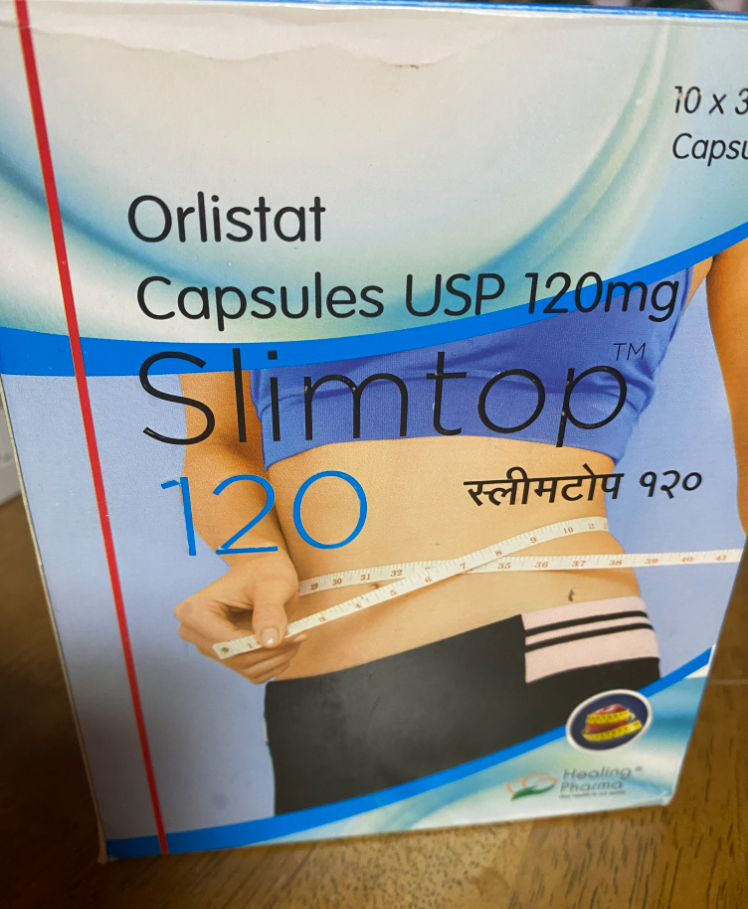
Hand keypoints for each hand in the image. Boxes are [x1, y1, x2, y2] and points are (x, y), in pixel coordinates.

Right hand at [175, 552, 305, 682]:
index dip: (262, 644)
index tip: (295, 635)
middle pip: (236, 659)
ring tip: (295, 635)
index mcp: (194, 612)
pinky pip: (251, 673)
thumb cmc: (265, 572)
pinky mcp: (225, 657)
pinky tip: (284, 643)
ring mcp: (208, 647)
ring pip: (246, 668)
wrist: (262, 571)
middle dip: (272, 651)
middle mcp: (194, 633)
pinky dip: (272, 663)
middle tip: (299, 634)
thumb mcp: (271, 586)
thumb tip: (269, 642)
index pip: (228, 643)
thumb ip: (270, 611)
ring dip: (276, 658)